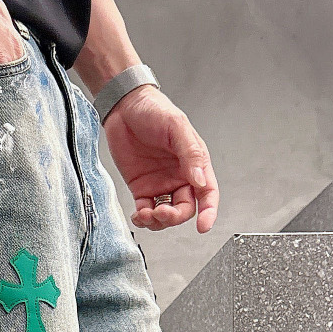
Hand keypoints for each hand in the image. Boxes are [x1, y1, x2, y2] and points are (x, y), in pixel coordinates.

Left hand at [103, 85, 218, 233]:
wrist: (124, 106)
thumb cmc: (154, 110)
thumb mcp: (176, 126)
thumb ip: (190, 154)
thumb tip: (200, 180)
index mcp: (194, 163)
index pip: (207, 193)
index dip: (208, 211)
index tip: (203, 226)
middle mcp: (180, 177)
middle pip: (185, 208)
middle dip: (175, 217)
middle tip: (162, 212)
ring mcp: (160, 184)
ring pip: (166, 214)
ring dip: (158, 221)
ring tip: (146, 215)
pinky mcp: (141, 188)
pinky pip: (146, 211)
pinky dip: (143, 219)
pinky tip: (138, 215)